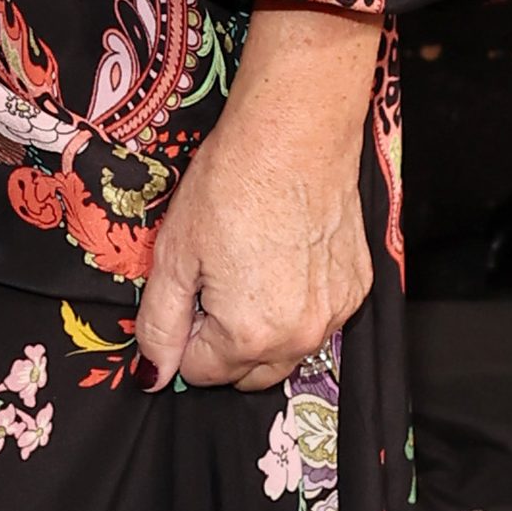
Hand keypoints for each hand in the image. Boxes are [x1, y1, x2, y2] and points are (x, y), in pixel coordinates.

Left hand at [133, 4, 380, 393]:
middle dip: (222, 342)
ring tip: (248, 266)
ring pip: (286, 350)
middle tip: (212, 281)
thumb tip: (153, 377)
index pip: (201, 371)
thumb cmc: (228, 185)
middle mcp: (301, 338)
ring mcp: (335, 314)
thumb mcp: (174, 254)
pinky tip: (285, 256)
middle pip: (247, 372)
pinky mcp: (357, 288)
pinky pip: (318, 319)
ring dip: (262, 329)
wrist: (295, 134)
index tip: (187, 290)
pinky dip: (297, 304)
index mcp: (249, 335)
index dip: (184, 333)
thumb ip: (160, 324)